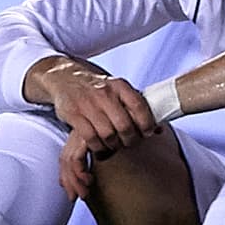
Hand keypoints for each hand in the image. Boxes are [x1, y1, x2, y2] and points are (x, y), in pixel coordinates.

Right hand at [24, 57, 158, 198]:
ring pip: (108, 134)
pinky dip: (97, 147)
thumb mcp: (118, 90)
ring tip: (114, 146)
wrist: (65, 77)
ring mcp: (87, 103)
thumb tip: (159, 129)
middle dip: (130, 139)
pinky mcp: (73, 114)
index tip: (147, 133)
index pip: (139, 106)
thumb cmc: (98, 88)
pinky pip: (90, 138)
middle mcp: (104, 93)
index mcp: (119, 85)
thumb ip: (136, 107)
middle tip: (129, 143)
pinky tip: (99, 146)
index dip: (147, 124)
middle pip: (124, 125)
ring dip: (113, 145)